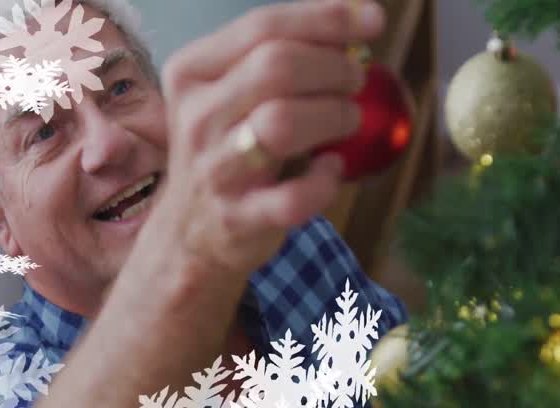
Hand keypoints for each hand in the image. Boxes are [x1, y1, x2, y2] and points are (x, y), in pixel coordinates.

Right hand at [148, 0, 386, 280]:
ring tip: (348, 120)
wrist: (189, 233)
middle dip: (333, 68)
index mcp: (193, 73)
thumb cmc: (228, 151)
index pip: (263, 27)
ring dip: (333, 115)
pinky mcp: (237, 219)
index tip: (370, 21)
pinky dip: (325, 182)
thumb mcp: (233, 95)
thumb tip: (357, 21)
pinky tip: (330, 170)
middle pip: (276, 66)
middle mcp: (197, 117)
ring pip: (282, 124)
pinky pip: (293, 197)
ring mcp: (215, 170)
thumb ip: (281, 57)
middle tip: (356, 81)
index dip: (326, 19)